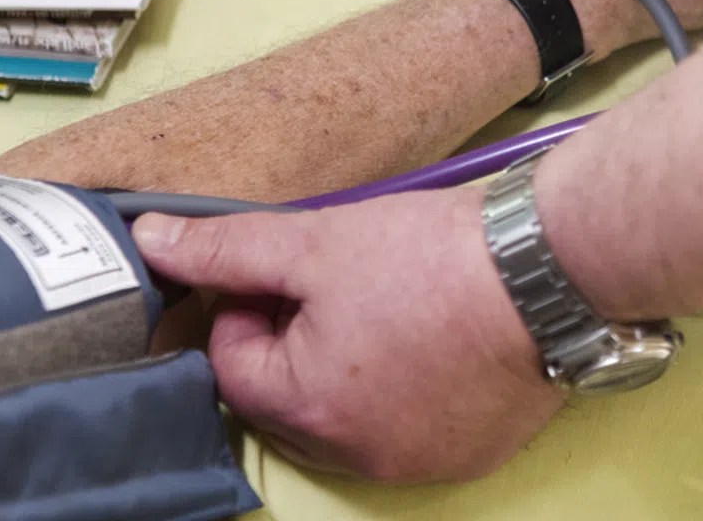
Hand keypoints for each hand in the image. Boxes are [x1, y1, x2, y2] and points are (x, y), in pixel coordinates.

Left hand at [131, 188, 559, 482]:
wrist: (552, 269)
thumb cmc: (432, 256)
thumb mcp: (317, 240)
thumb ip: (227, 248)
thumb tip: (151, 239)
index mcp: (306, 407)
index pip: (233, 365)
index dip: (250, 308)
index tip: (289, 270)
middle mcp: (356, 455)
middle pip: (287, 400)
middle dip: (295, 344)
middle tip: (339, 286)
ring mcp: (417, 462)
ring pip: (347, 419)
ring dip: (348, 371)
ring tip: (389, 307)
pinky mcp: (469, 455)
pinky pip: (409, 431)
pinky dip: (406, 393)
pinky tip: (431, 340)